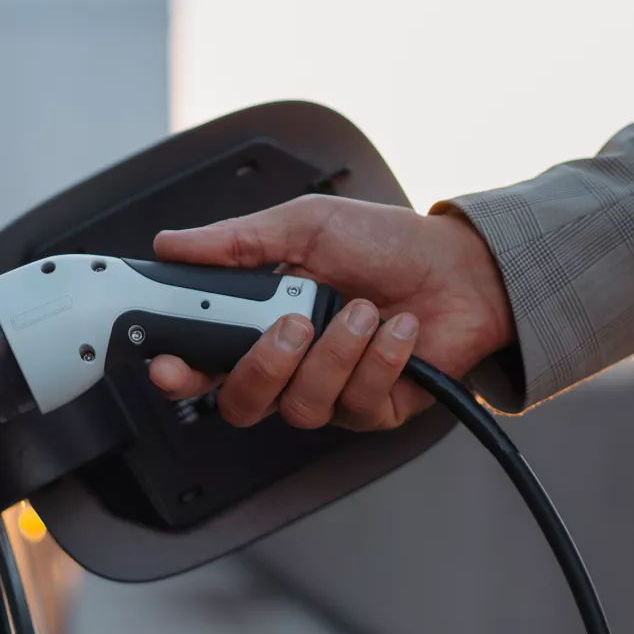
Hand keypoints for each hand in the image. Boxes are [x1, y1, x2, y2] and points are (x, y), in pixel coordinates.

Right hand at [148, 194, 513, 429]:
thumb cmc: (388, 244)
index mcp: (262, 323)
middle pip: (242, 403)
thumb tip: (172, 244)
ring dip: (334, 354)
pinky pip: (357, 402)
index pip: (204, 364)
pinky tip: (399, 329)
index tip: (170, 366)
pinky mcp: (375, 409)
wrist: (463, 267)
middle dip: (263, 366)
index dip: (179, 374)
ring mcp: (332, 392)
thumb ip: (237, 241)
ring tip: (362, 310)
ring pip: (302, 407)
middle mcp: (292, 365)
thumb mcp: (306, 225)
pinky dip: (380, 359)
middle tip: (293, 323)